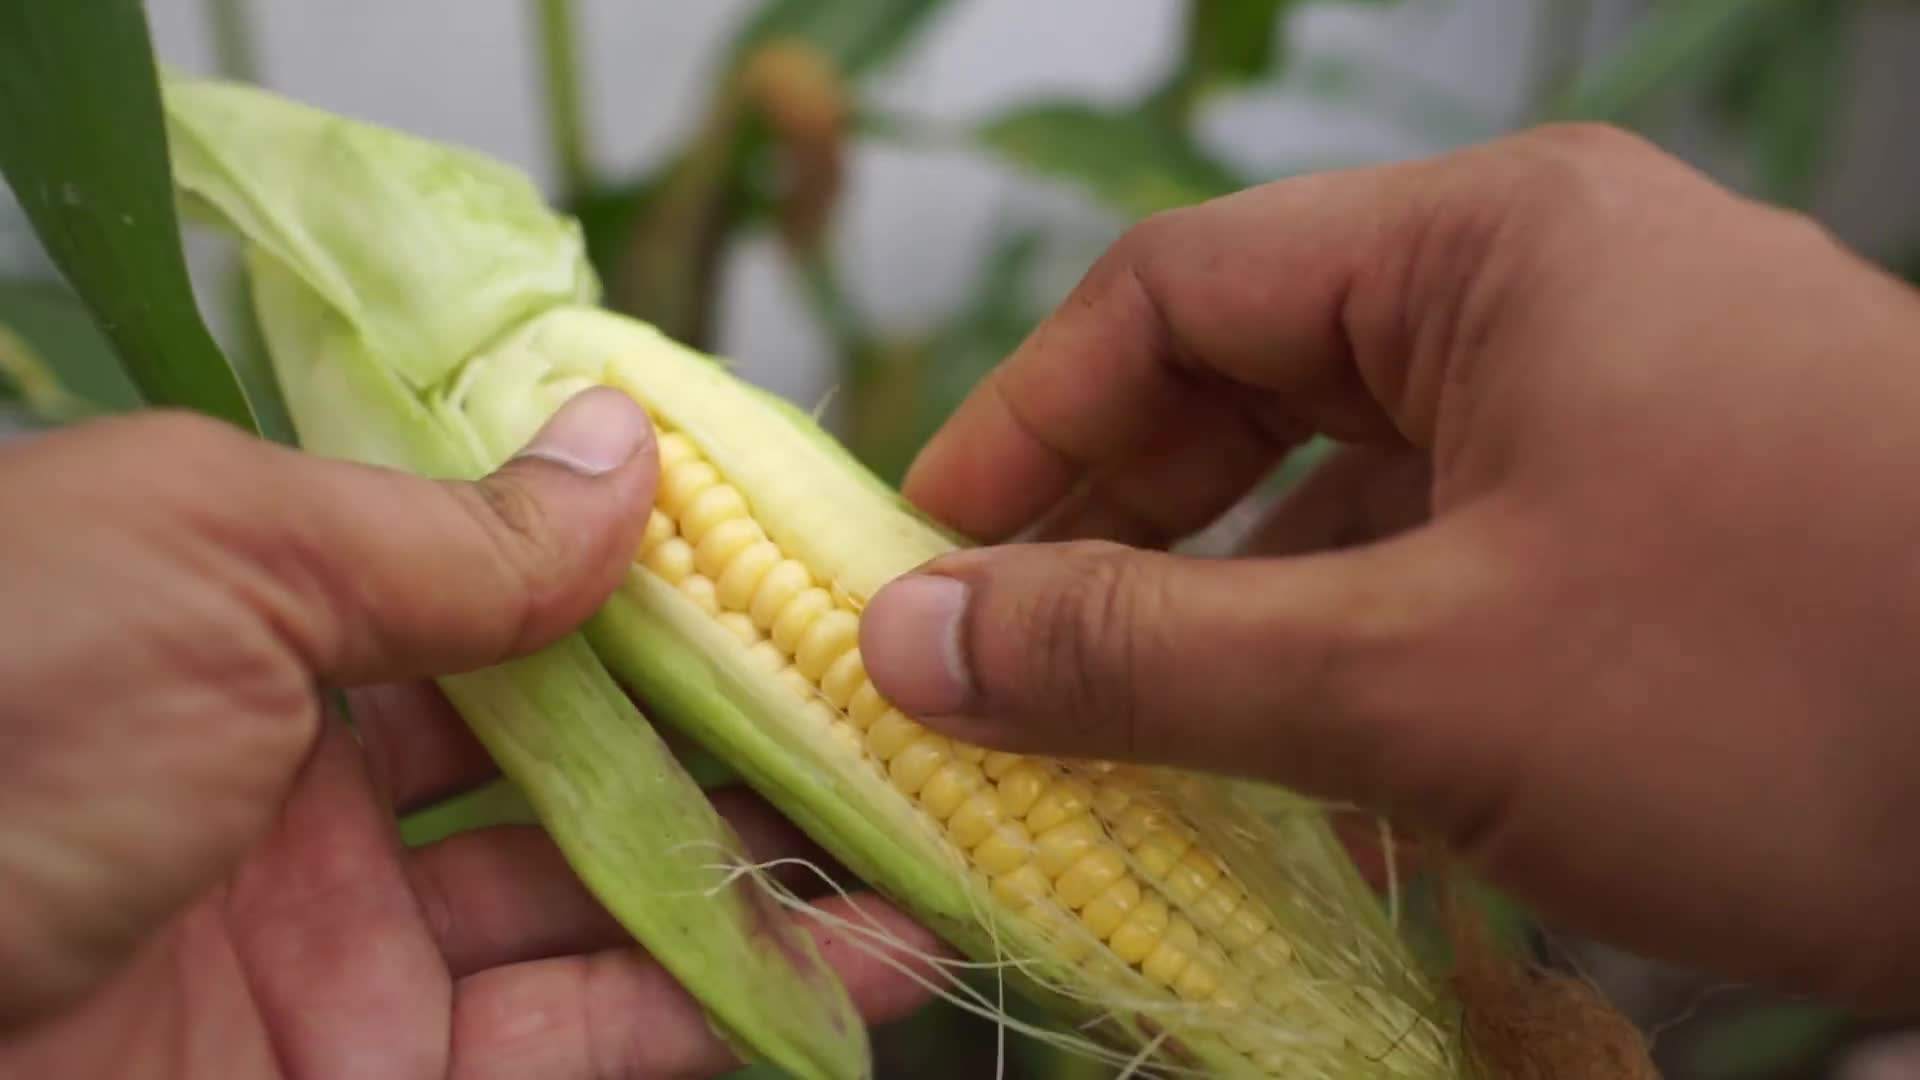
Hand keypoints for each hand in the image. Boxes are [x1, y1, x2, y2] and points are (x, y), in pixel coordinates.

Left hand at [0, 390, 932, 1077]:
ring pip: (611, 902)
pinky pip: (594, 1040)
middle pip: (576, 749)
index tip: (796, 566)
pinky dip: (740, 1001)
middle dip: (741, 727)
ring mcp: (351, 953)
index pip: (496, 590)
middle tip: (902, 705)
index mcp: (247, 624)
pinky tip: (872, 959)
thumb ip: (437, 531)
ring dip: (776, 868)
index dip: (648, 579)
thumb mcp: (208, 558)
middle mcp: (306, 788)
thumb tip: (624, 456)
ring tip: (935, 829)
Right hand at [859, 125, 1919, 1010]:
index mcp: (1492, 246)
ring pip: (1355, 487)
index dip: (1026, 428)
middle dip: (1121, 530)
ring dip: (1234, 613)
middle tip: (1009, 665)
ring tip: (1131, 742)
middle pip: (1259, 382)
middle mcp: (1559, 291)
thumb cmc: (1788, 687)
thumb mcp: (1421, 678)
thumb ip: (1145, 653)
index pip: (1174, 292)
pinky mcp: (1678, 524)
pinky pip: (1457, 561)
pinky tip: (1304, 779)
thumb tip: (912, 640)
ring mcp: (1631, 405)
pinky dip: (1358, 658)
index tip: (926, 563)